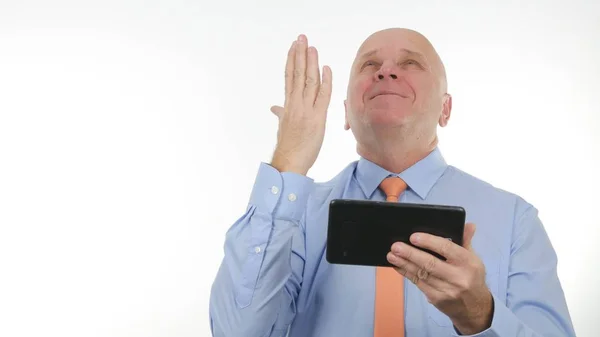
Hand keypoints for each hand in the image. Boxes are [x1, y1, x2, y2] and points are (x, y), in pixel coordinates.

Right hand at [270, 34, 332, 175]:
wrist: (289, 162)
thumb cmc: (287, 147)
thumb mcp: (283, 127)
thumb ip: (281, 114)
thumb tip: (275, 108)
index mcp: (287, 105)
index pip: (289, 77)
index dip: (291, 61)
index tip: (293, 47)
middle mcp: (295, 104)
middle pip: (297, 74)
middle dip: (299, 55)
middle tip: (301, 38)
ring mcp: (305, 110)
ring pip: (308, 81)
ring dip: (310, 62)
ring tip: (311, 47)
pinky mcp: (316, 118)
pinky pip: (322, 96)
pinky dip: (325, 81)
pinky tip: (326, 68)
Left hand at [386, 223, 493, 334]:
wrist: (475, 308)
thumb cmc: (471, 277)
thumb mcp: (473, 258)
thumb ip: (466, 241)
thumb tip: (468, 224)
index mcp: (468, 263)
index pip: (447, 249)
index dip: (429, 242)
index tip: (413, 237)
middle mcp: (458, 277)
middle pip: (430, 263)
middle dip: (410, 254)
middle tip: (396, 246)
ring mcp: (447, 290)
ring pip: (421, 274)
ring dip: (404, 264)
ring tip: (391, 255)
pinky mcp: (437, 299)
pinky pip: (418, 284)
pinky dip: (407, 273)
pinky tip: (398, 266)